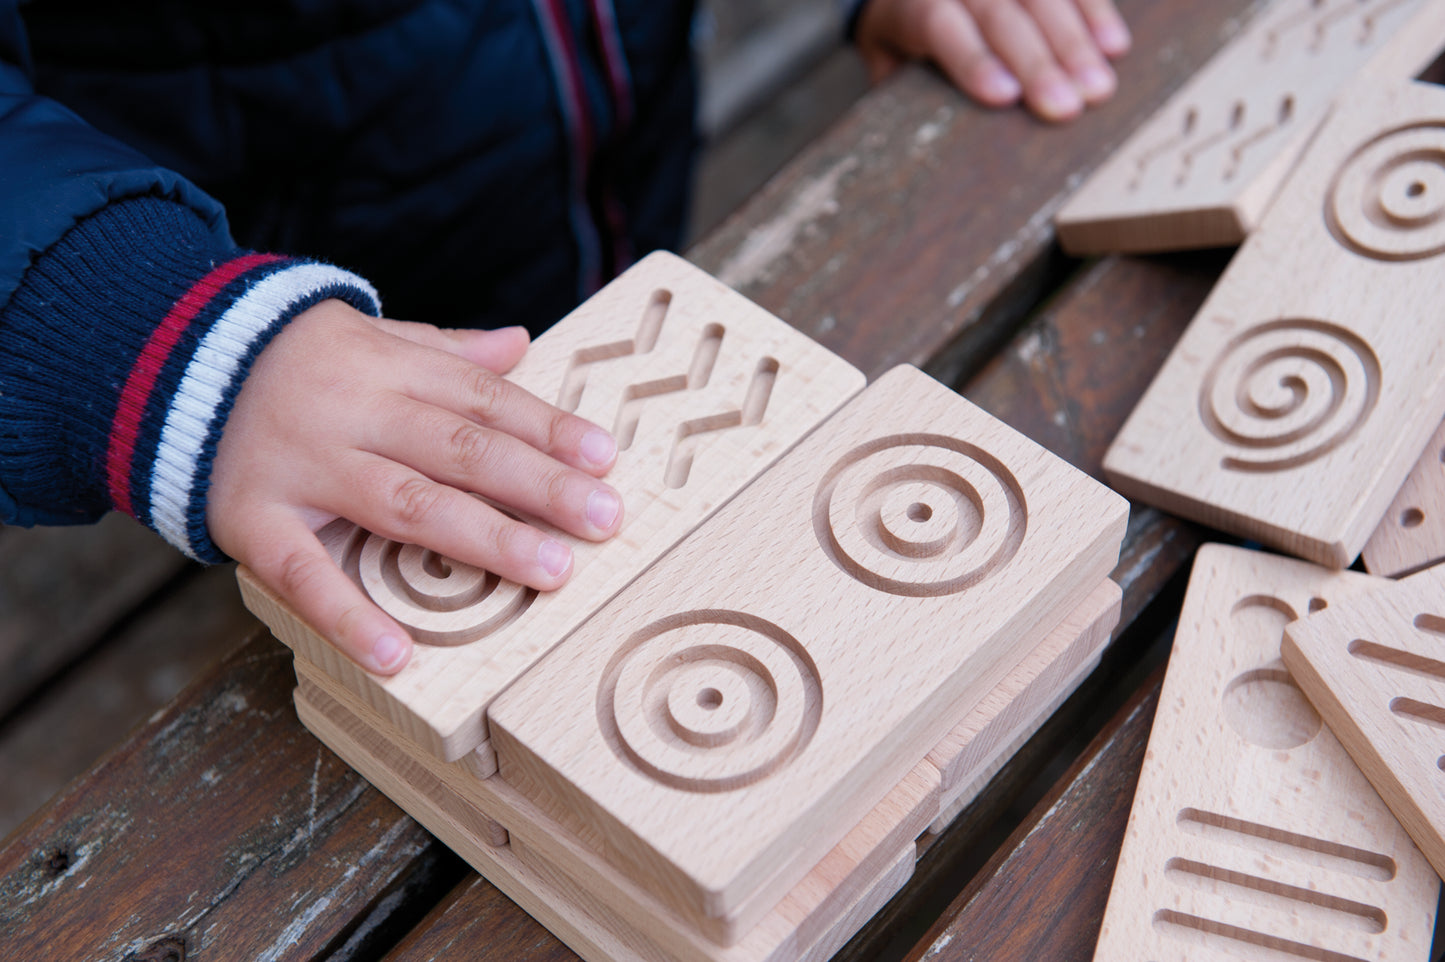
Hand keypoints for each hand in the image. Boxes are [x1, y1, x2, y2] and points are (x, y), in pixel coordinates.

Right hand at [208, 299, 622, 674]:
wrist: (168, 355)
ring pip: (405, 503)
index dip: (548, 429)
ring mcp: (304, 466)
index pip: (484, 399)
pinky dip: (347, 614)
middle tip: (604, 519)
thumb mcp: (372, 337)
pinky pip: (303, 572)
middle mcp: (355, 414)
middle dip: (538, 485)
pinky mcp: (252, 518)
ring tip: (550, 572)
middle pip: (460, 448)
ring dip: (482, 539)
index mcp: (391, 369)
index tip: (605, 459)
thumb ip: (446, 351)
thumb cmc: (298, 362)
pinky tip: (397, 654)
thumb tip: (521, 345)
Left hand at [856, 0, 1130, 122]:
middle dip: (1038, 61)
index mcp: (913, 4)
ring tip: (1098, 88)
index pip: (942, 27)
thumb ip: (898, 88)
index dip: (974, 60)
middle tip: (1067, 107)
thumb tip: (915, 139)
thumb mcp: (882, 59)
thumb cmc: (901, 33)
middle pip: (1000, 12)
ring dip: (1075, 42)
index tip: (1004, 96)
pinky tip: (1114, 46)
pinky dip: (1095, 12)